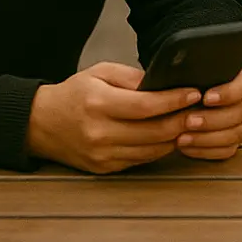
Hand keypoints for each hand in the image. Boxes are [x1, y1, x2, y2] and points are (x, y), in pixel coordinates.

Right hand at [25, 62, 200, 173]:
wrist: (40, 124)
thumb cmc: (74, 94)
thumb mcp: (100, 73)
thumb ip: (133, 77)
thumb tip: (165, 84)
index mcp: (98, 104)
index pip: (147, 106)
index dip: (175, 100)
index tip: (194, 92)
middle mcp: (100, 133)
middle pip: (155, 132)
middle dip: (183, 120)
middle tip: (201, 109)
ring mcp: (102, 154)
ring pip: (153, 150)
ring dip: (176, 137)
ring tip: (191, 122)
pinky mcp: (105, 168)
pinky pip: (142, 160)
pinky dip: (159, 149)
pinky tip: (170, 137)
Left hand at [176, 66, 241, 160]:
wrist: (176, 102)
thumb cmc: (182, 83)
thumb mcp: (188, 69)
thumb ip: (194, 67)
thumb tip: (190, 64)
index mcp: (238, 78)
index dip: (229, 93)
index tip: (206, 98)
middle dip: (213, 119)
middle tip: (189, 120)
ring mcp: (240, 122)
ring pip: (236, 133)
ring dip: (207, 138)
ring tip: (183, 137)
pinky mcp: (231, 140)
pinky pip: (226, 150)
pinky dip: (206, 151)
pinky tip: (188, 147)